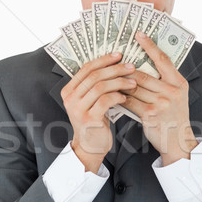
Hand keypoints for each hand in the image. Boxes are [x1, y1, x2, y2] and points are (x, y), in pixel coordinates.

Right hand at [60, 52, 136, 171]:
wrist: (90, 146)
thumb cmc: (95, 121)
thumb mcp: (91, 101)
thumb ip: (96, 85)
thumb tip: (115, 64)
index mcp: (69, 90)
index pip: (86, 68)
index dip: (103, 60)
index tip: (119, 55)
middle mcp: (70, 98)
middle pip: (94, 75)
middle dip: (115, 69)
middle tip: (130, 67)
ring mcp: (78, 109)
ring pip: (100, 87)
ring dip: (119, 82)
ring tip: (132, 82)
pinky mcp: (89, 119)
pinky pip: (105, 101)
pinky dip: (117, 96)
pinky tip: (125, 97)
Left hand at [123, 32, 197, 165]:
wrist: (177, 141)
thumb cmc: (174, 116)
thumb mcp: (176, 96)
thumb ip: (164, 82)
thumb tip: (141, 67)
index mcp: (179, 82)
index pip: (162, 59)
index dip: (150, 45)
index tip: (138, 34)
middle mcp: (171, 91)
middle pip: (142, 74)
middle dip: (126, 68)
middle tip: (113, 60)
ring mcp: (161, 103)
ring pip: (133, 87)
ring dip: (119, 83)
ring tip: (108, 77)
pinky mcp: (149, 114)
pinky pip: (129, 101)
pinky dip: (119, 97)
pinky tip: (111, 93)